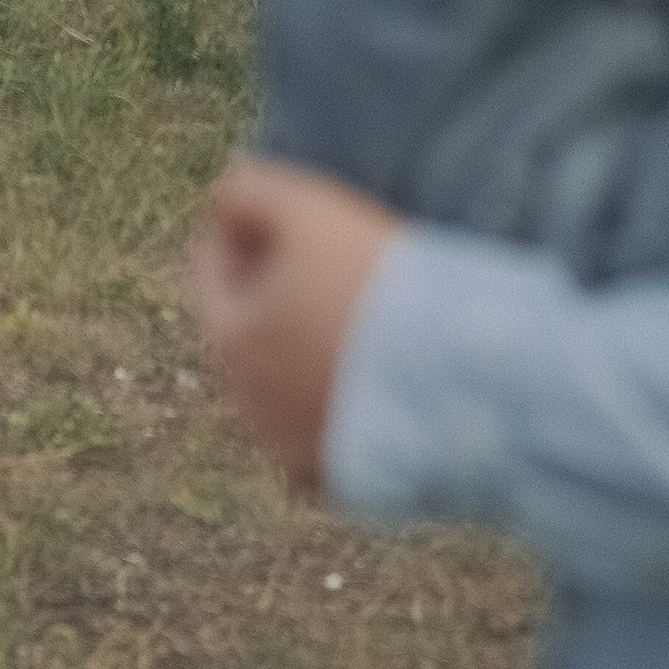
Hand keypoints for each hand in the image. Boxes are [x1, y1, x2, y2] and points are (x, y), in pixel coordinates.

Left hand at [191, 157, 404, 492]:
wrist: (458, 372)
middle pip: (248, 330)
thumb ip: (250, 189)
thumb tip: (225, 191)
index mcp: (231, 338)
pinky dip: (342, 405)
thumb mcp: (311, 209)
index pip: (210, 271)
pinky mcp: (339, 479)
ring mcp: (291, 449)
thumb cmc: (381, 282)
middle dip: (274, 291)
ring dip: (307, 349)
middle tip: (330, 257)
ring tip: (365, 316)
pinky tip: (381, 377)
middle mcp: (247, 404)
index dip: (243, 229)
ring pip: (285, 386)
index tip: (285, 209)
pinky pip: (327, 435)